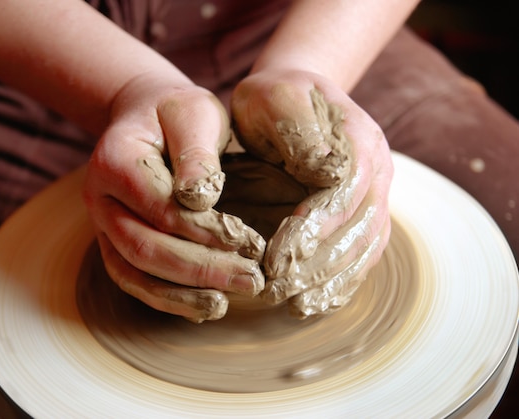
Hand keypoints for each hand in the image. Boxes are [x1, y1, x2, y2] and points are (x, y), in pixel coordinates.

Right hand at [83, 73, 265, 322]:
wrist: (146, 117)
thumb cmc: (175, 113)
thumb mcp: (194, 113)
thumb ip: (197, 154)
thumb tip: (201, 200)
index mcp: (115, 160)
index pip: (161, 208)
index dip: (205, 231)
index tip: (251, 242)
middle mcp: (99, 197)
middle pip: (144, 247)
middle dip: (201, 269)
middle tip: (251, 279)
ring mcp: (101, 224)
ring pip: (133, 272)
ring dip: (181, 294)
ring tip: (226, 304)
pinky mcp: (114, 242)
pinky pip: (133, 279)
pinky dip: (166, 298)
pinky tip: (202, 306)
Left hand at [231, 69, 392, 318]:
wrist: (294, 93)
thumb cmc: (275, 97)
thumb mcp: (277, 98)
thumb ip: (300, 130)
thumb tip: (328, 170)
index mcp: (358, 141)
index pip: (341, 196)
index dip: (311, 231)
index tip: (276, 261)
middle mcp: (377, 170)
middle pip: (357, 229)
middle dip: (317, 266)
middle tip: (277, 291)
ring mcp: (376, 193)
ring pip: (364, 248)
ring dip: (332, 282)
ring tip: (297, 307)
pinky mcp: (365, 212)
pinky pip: (363, 253)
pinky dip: (343, 281)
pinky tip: (317, 302)